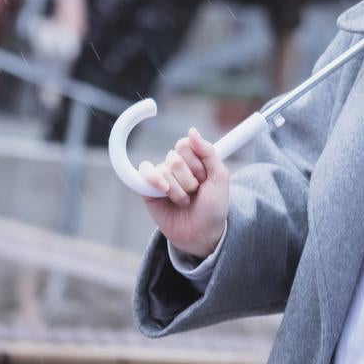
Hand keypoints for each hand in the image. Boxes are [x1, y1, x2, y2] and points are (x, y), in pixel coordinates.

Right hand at [139, 127, 228, 257]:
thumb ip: (208, 152)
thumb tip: (191, 131)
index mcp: (193, 159)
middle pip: (174, 157)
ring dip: (178, 190)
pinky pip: (143, 173)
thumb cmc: (213, 207)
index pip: (185, 144)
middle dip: (189, 178)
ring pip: (163, 170)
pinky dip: (154, 180)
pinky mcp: (147, 190)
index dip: (196, 162)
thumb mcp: (220, 177)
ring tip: (185, 201)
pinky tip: (164, 191)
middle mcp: (176, 166)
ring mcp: (161, 178)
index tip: (204, 177)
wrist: (203, 233)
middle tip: (195, 192)